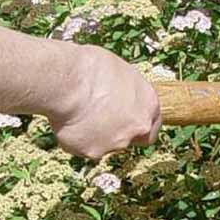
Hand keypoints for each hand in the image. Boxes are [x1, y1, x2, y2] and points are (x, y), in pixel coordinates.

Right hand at [51, 45, 160, 159]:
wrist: (67, 82)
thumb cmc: (91, 68)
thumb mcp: (119, 72)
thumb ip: (125, 92)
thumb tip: (118, 96)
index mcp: (149, 104)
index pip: (151, 126)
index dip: (136, 123)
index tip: (124, 119)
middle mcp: (138, 127)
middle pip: (129, 138)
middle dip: (115, 132)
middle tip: (97, 117)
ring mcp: (116, 143)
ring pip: (105, 144)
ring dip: (93, 134)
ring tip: (77, 112)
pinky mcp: (92, 152)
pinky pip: (83, 147)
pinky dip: (75, 137)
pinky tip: (67, 120)